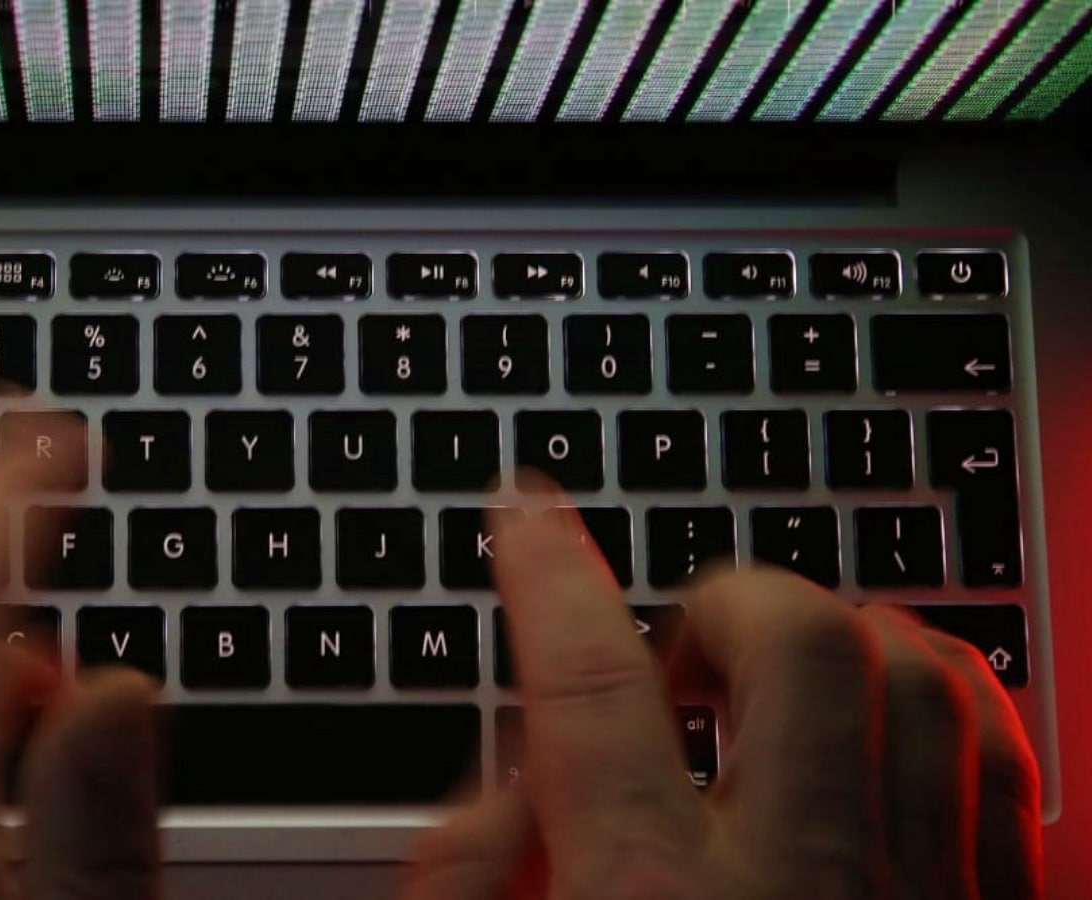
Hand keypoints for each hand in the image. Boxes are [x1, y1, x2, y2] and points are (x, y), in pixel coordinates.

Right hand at [404, 484, 1040, 899]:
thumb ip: (465, 891)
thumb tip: (502, 776)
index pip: (590, 689)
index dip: (544, 574)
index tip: (522, 512)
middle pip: (794, 645)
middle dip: (719, 602)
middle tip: (673, 660)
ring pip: (921, 679)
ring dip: (838, 640)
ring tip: (773, 690)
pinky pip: (998, 769)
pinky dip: (934, 711)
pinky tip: (874, 743)